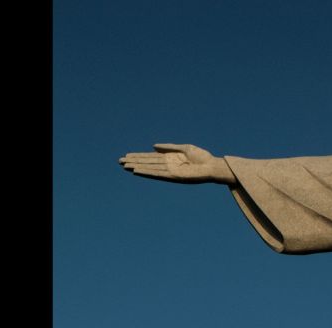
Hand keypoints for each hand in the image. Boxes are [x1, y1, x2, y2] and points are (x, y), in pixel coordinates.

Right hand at [118, 143, 235, 183]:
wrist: (212, 166)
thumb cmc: (202, 157)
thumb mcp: (184, 148)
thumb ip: (169, 147)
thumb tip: (153, 146)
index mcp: (170, 158)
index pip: (151, 157)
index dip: (139, 156)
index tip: (127, 155)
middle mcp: (168, 165)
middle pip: (148, 163)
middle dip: (134, 161)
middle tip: (119, 161)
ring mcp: (170, 171)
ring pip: (150, 168)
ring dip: (137, 167)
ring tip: (124, 165)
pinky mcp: (174, 176)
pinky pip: (158, 174)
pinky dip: (147, 172)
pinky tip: (138, 171)